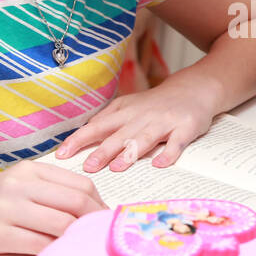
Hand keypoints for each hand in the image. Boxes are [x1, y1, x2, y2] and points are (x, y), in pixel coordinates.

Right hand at [0, 160, 105, 255]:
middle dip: (95, 224)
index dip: (100, 206)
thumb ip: (50, 193)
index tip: (106, 222)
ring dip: (77, 240)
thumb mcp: (18, 188)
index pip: (80, 185)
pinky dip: (55, 253)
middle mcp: (18, 185)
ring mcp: (6, 209)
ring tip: (82, 250)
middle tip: (101, 239)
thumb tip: (94, 210)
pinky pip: (39, 245)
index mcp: (28, 170)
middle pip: (76, 203)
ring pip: (61, 225)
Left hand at [54, 77, 217, 171]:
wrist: (194, 88)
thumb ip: (107, 120)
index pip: (96, 126)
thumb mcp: (128, 106)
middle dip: (102, 150)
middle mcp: (141, 116)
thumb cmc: (156, 104)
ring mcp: (164, 121)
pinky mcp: (185, 127)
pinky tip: (160, 164)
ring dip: (130, 152)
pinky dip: (169, 153)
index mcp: (124, 112)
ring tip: (117, 167)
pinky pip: (176, 142)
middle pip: (118, 134)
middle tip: (88, 167)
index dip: (79, 140)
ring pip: (144, 137)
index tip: (61, 154)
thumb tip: (81, 136)